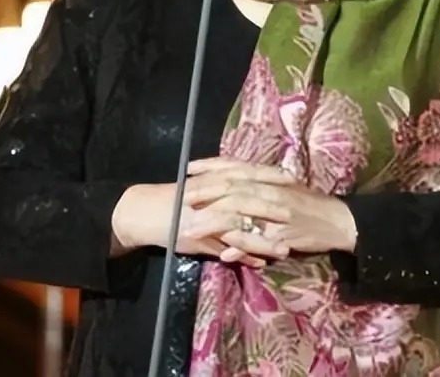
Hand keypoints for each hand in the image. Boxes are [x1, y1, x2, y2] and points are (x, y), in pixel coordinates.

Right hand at [110, 162, 296, 265]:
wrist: (142, 212)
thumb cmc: (174, 200)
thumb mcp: (200, 188)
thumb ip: (224, 190)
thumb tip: (253, 191)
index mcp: (214, 180)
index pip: (247, 174)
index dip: (269, 175)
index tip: (292, 178)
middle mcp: (211, 196)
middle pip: (249, 199)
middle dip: (274, 208)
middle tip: (297, 213)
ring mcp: (205, 217)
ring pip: (240, 228)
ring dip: (263, 240)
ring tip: (285, 249)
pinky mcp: (197, 236)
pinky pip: (223, 248)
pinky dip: (242, 257)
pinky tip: (259, 264)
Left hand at [184, 158, 358, 256]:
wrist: (340, 221)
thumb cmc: (310, 206)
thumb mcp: (284, 191)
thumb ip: (259, 190)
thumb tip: (234, 190)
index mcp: (271, 178)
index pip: (237, 167)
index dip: (212, 166)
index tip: (189, 168)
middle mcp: (271, 191)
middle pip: (232, 188)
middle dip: (204, 192)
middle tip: (181, 198)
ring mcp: (276, 213)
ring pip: (239, 213)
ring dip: (212, 222)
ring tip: (190, 230)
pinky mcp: (283, 235)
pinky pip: (257, 241)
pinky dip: (239, 246)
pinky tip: (223, 254)